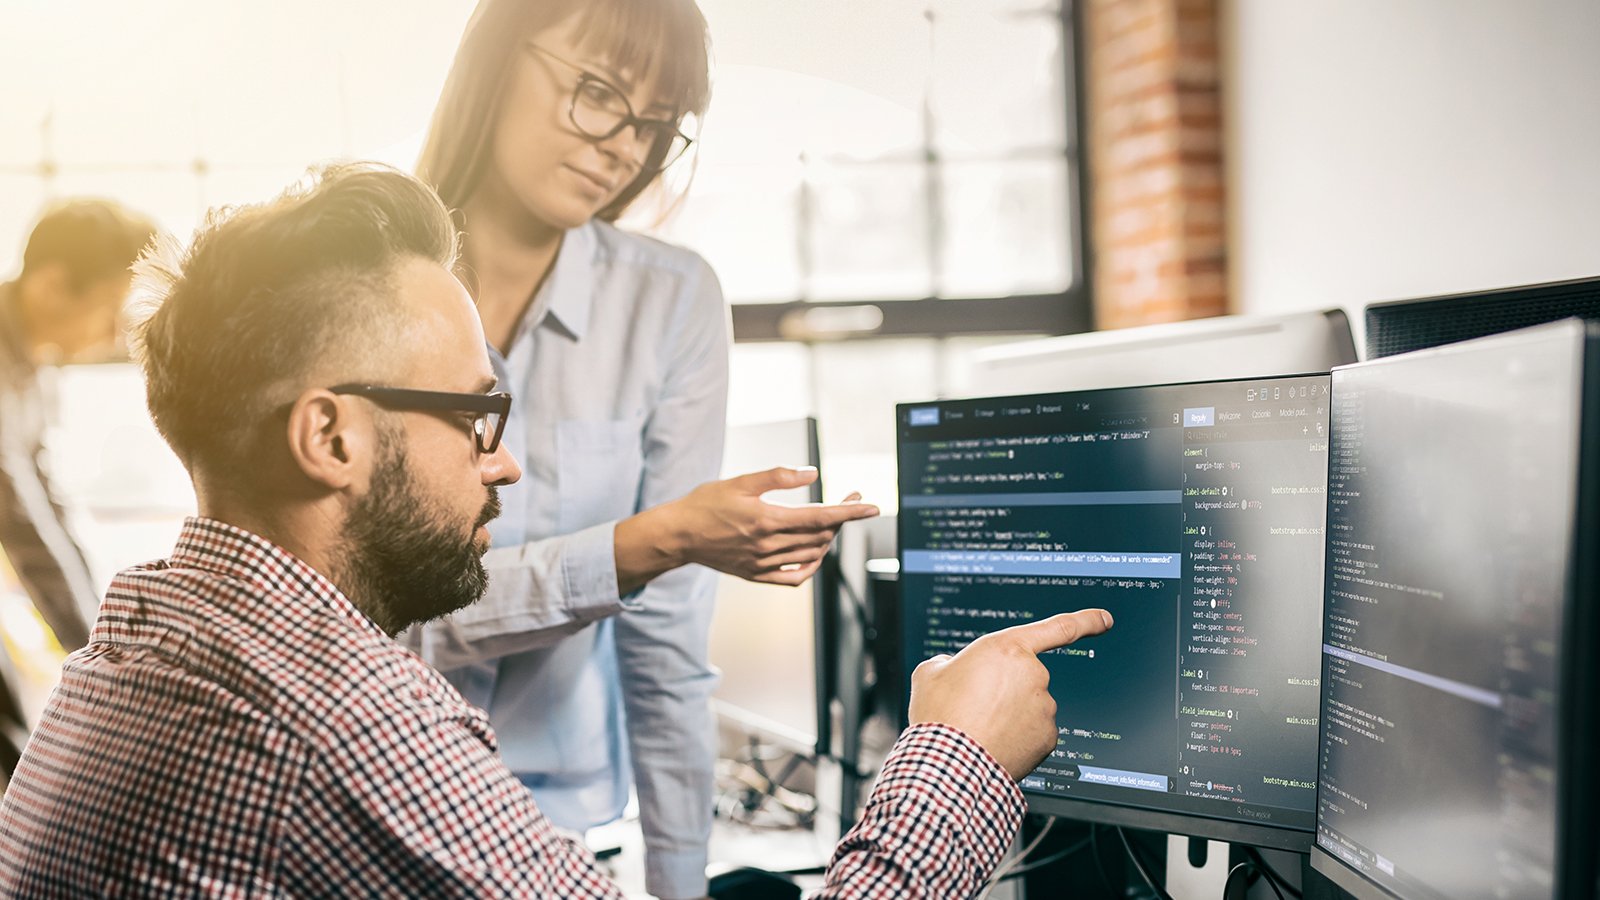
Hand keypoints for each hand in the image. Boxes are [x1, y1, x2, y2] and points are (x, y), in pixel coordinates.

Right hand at [613, 466, 879, 592]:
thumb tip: (812, 473)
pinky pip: (794, 578)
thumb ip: (777, 477)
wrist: (678, 535)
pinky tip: (815, 553)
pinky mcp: (756, 576)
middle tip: (849, 499)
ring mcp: (763, 564)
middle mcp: (768, 546)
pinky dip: (811, 566)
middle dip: (842, 518)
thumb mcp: (740, 482)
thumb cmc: (706, 503)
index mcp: (766, 520)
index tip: (871, 506)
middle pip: (820, 535)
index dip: (849, 512)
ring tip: (831, 520)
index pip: (820, 517)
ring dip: (828, 538)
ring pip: (811, 555)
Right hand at [908, 608, 1112, 780]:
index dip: (1085, 620)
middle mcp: (1033, 674)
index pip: (1057, 628)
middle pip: (1026, 677)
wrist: (950, 764)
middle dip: (1007, 690)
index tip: (1104, 619)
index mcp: (1007, 649)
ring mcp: (1044, 707)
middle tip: (975, 706)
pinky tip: (995, 743)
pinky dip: (1019, 737)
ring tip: (981, 728)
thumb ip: (951, 662)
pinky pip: (1035, 732)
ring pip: (1030, 706)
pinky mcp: (1048, 737)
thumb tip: (957, 671)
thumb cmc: (940, 716)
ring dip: (1011, 714)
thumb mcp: (930, 673)